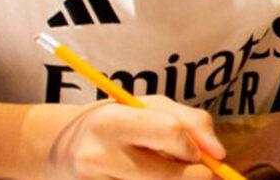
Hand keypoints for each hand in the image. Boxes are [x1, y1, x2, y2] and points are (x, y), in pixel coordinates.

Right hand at [46, 97, 225, 179]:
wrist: (60, 148)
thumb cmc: (116, 122)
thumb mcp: (148, 107)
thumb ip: (191, 121)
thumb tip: (220, 155)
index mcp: (111, 121)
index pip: (170, 133)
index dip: (192, 147)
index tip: (194, 153)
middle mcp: (98, 157)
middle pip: (170, 177)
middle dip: (193, 176)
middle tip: (190, 169)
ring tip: (157, 170)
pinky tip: (143, 179)